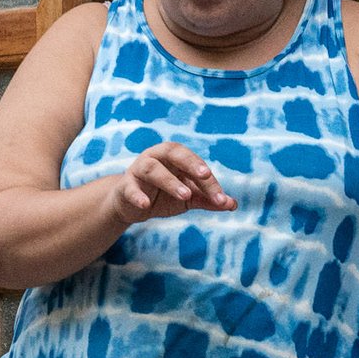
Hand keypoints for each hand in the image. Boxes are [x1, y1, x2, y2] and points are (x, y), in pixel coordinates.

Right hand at [111, 142, 235, 226]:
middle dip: (190, 162)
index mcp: (174, 156)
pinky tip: (145, 205)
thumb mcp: (188, 198)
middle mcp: (156, 157)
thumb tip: (233, 204)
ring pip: (152, 169)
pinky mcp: (125, 185)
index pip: (195, 164)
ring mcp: (138, 169)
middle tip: (205, 175)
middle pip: (174, 152)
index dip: (209, 181)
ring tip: (185, 195)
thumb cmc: (163, 195)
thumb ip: (208, 200)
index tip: (221, 198)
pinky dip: (137, 195)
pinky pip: (130, 188)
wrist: (132, 206)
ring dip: (169, 181)